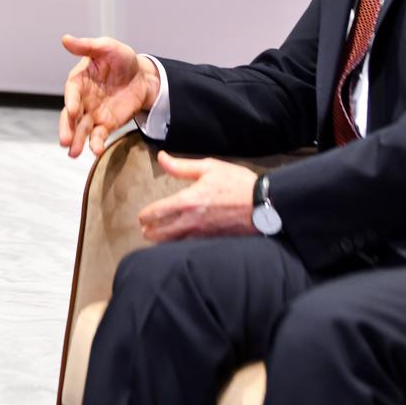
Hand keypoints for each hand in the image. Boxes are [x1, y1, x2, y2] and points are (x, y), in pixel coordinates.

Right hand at [59, 34, 159, 157]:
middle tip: (64, 141)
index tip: (72, 111)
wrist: (142, 77)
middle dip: (67, 128)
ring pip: (81, 129)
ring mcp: (93, 113)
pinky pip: (99, 135)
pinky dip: (96, 143)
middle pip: (71, 116)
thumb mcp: (107, 47)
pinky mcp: (106, 124)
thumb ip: (87, 46)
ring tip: (74, 153)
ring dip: (77, 141)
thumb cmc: (122, 58)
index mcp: (79, 80)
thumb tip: (65, 39)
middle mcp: (82, 99)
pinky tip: (96, 151)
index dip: (71, 101)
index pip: (72, 92)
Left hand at [137, 150, 257, 241]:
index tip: (141, 217)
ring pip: (174, 243)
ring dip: (163, 242)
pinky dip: (180, 246)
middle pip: (162, 233)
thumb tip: (161, 157)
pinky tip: (179, 244)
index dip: (146, 216)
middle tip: (145, 231)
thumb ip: (181, 166)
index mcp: (188, 201)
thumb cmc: (237, 183)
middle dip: (151, 232)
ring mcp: (202, 235)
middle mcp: (192, 221)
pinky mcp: (213, 242)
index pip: (157, 212)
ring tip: (157, 239)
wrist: (264, 204)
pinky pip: (190, 247)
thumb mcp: (209, 167)